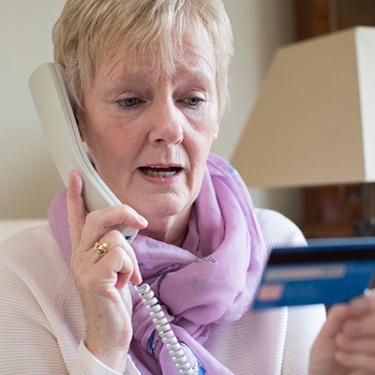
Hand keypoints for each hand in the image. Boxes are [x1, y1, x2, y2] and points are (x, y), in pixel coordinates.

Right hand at [67, 170, 146, 371]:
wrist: (109, 331)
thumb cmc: (114, 297)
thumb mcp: (113, 267)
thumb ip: (115, 247)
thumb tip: (130, 227)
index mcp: (84, 250)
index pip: (77, 217)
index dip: (77, 195)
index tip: (77, 174)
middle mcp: (79, 255)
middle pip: (97, 217)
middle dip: (123, 212)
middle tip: (140, 222)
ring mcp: (84, 267)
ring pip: (116, 238)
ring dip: (131, 257)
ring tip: (128, 275)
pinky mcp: (93, 278)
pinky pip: (120, 256)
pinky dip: (130, 268)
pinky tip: (126, 283)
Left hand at [310, 290, 374, 374]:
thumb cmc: (325, 358)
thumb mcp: (326, 334)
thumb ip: (338, 317)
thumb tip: (348, 303)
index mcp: (361, 319)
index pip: (373, 302)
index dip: (368, 303)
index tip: (352, 309)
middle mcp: (371, 333)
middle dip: (365, 323)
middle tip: (346, 330)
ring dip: (358, 342)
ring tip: (340, 344)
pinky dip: (360, 359)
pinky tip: (341, 357)